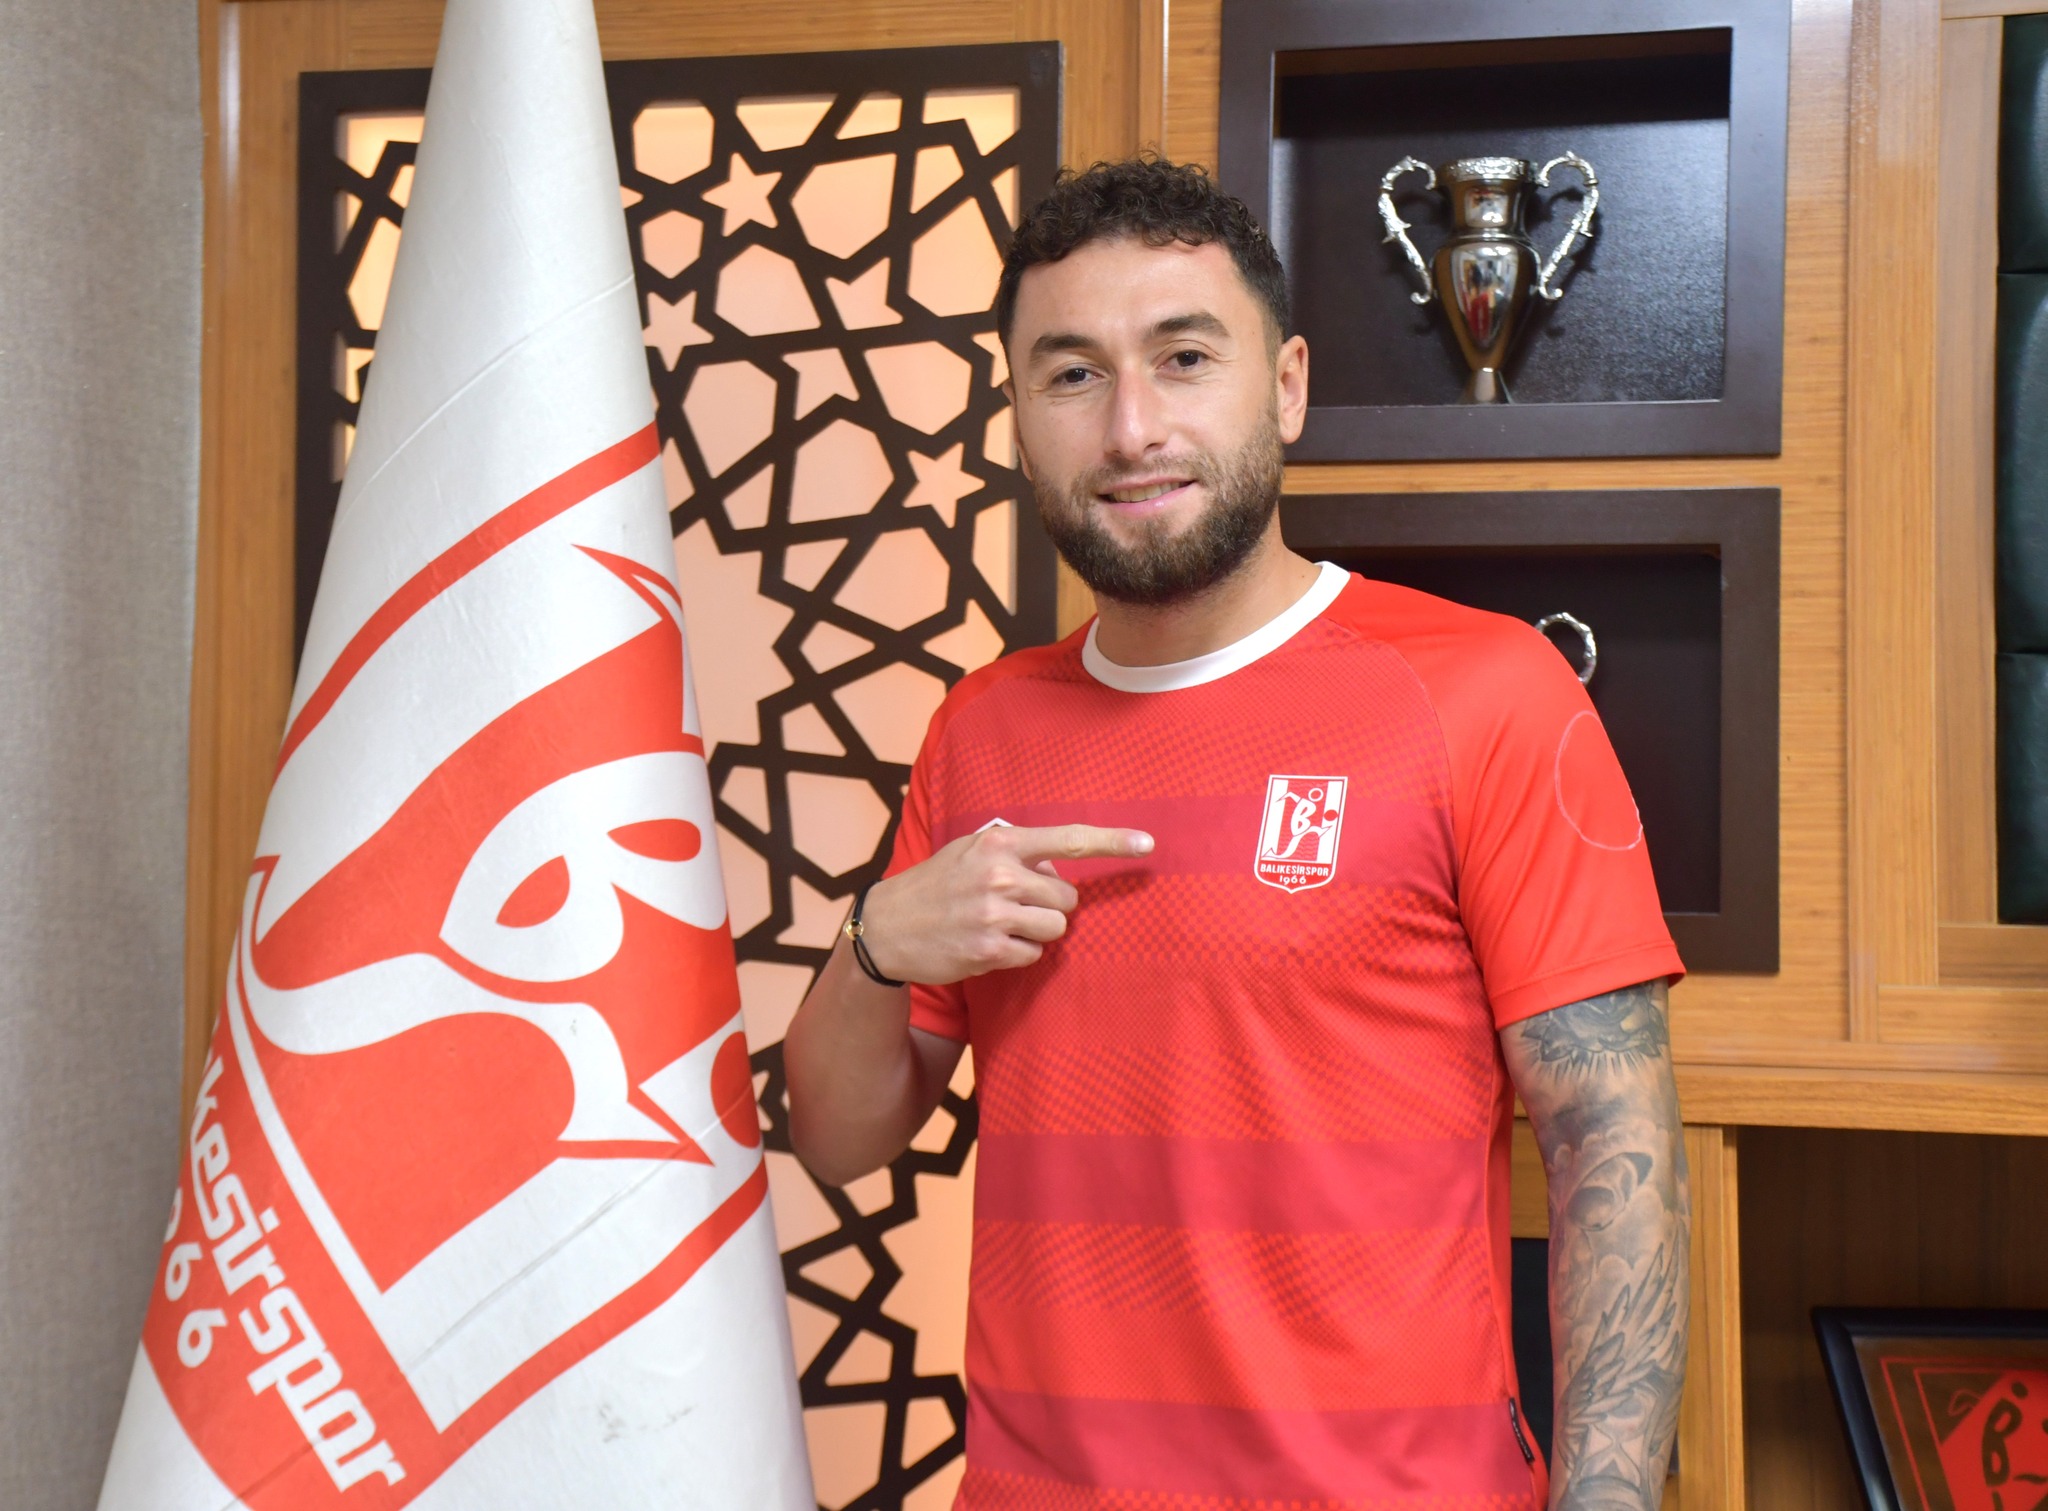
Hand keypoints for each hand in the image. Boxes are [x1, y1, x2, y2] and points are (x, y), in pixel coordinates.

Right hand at [859, 824, 1152, 984]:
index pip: (1069, 839)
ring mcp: (994, 914)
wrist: (886, 927)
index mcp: (999, 842)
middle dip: (1050, 906)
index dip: (1113, 841)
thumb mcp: (969, 852)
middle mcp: (999, 874)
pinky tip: (987, 946)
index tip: (1148, 842)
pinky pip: (1033, 955)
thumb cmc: (934, 885)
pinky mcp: (989, 950)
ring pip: (1055, 929)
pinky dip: (1018, 954)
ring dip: (1036, 933)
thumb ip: (1015, 852)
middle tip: (1014, 907)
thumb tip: (1059, 869)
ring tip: (1000, 926)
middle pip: (1068, 898)